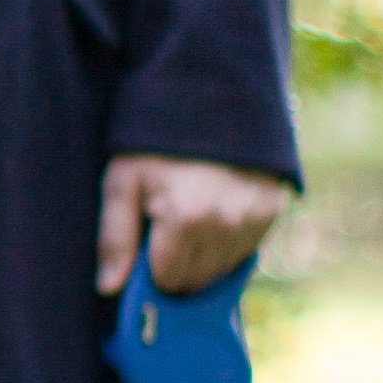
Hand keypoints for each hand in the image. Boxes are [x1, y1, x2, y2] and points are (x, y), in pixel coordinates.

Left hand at [96, 155, 288, 298]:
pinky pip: (247, 249)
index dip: (151, 268)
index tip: (145, 245)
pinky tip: (214, 212)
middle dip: (177, 265)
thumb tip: (108, 289)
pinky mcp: (274, 207)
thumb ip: (114, 238)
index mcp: (186, 218)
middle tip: (165, 229)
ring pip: (224, 268)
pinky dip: (228, 242)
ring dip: (204, 256)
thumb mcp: (122, 180)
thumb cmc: (155, 140)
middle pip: (198, 280)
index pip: (168, 280)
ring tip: (189, 215)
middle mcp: (227, 222)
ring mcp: (255, 216)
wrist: (205, 92)